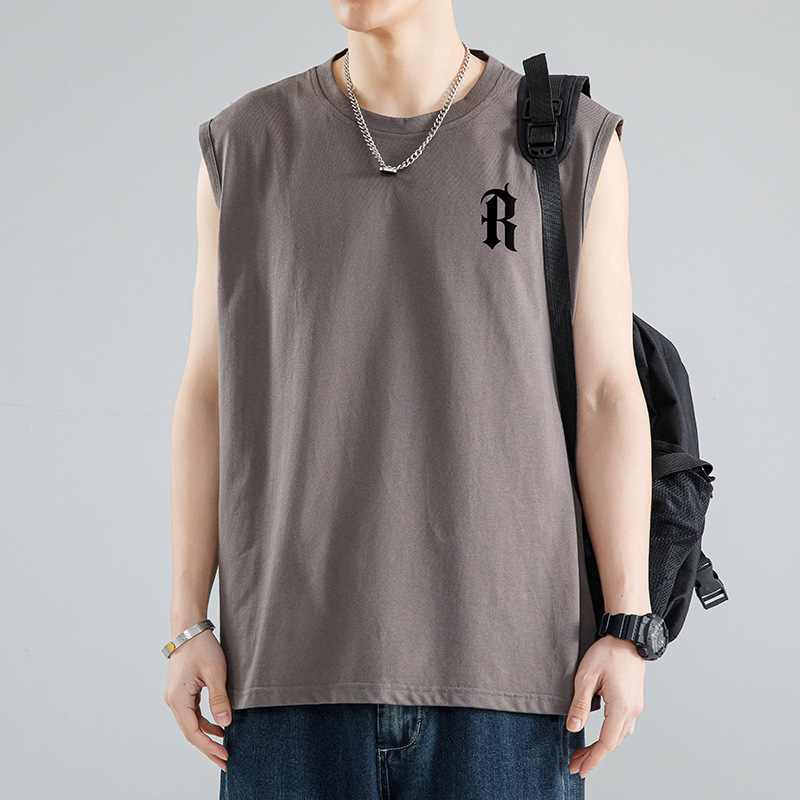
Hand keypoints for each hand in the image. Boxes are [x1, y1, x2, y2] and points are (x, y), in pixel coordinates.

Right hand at [163, 628, 231, 771]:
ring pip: (191, 724)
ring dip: (206, 736)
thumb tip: (225, 724)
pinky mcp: (181, 692)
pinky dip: (204, 723)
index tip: (224, 756)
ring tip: (224, 746)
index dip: (209, 747)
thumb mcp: (216, 673)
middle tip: (225, 760)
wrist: (190, 628)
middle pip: (190, 732)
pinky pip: (192, 714)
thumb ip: (219, 699)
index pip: (193, 733)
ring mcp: (175, 697)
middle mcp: (172, 701)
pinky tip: (218, 726)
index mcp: (178, 700)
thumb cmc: (202, 647)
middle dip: (208, 747)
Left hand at [564, 634, 645, 777]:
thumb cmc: (607, 653)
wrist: (627, 636)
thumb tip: (573, 728)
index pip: (606, 742)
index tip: (580, 770)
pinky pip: (623, 726)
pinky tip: (600, 736)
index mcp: (621, 707)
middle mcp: (632, 710)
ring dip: (602, 746)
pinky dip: (611, 736)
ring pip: (619, 736)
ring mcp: (635, 706)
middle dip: (594, 756)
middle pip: (613, 743)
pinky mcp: (634, 700)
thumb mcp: (586, 677)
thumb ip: (580, 705)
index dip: (593, 759)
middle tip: (576, 765)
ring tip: (583, 753)